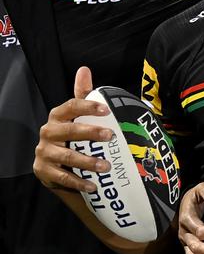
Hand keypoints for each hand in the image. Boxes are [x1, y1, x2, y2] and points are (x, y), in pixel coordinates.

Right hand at [33, 66, 112, 192]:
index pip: (71, 106)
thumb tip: (84, 69)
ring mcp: (44, 152)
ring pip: (66, 156)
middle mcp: (48, 132)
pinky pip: (61, 177)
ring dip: (87, 161)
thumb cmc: (71, 137)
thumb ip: (82, 95)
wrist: (55, 166)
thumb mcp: (76, 117)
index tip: (107, 110)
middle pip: (69, 131)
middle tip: (111, 136)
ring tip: (106, 166)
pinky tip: (93, 185)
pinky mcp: (43, 171)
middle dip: (90, 133)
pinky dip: (78, 182)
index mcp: (57, 116)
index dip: (88, 106)